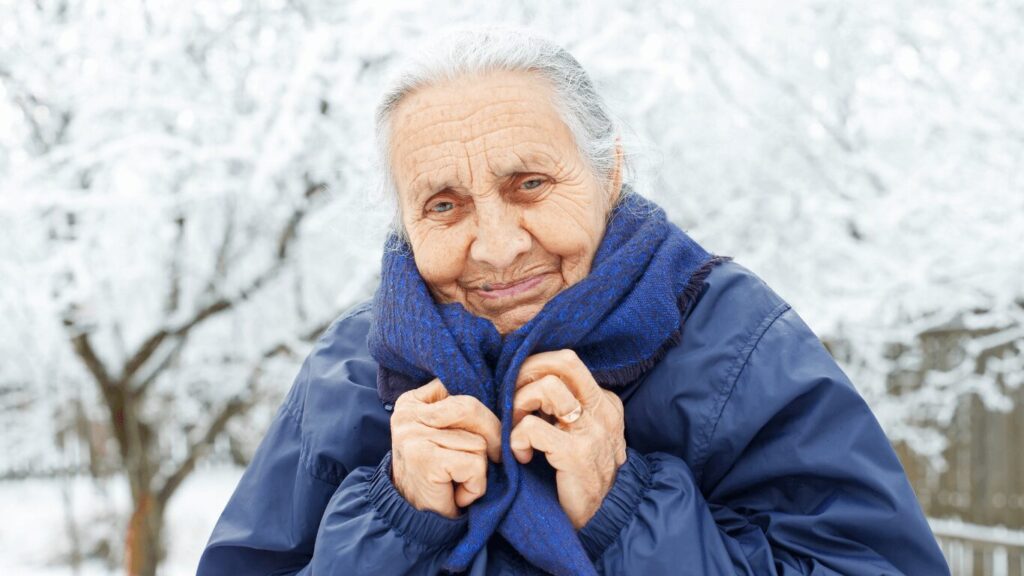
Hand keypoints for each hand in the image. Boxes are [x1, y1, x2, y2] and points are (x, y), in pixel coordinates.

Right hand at [390, 378, 501, 518]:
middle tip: (490, 460)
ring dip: (479, 468)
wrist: (415, 521)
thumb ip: (462, 412)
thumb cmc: (438, 475)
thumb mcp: (445, 434)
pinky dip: (475, 485)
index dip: (482, 414)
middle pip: (471, 408)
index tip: (480, 437)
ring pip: (478, 440)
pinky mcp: (425, 460)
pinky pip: (474, 464)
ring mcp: (413, 436)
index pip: (461, 388)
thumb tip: (505, 398)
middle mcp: (407, 415)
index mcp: (411, 402)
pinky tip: (458, 493)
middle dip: (491, 436)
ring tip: (459, 480)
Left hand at [510, 349, 626, 528]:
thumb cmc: (575, 477)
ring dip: (519, 405)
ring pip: (547, 387)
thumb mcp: (574, 434)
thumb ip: (558, 408)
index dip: (534, 369)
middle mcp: (603, 411)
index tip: (517, 390)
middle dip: (527, 372)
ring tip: (516, 429)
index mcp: (604, 402)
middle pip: (563, 360)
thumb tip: (520, 380)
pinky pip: (532, 427)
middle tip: (512, 399)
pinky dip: (516, 439)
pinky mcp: (577, 453)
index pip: (566, 362)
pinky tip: (520, 456)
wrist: (598, 523)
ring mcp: (593, 431)